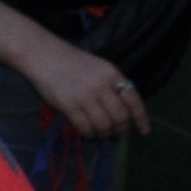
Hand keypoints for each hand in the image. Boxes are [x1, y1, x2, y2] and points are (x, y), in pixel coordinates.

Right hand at [21, 30, 151, 139]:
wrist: (45, 57)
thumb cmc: (73, 62)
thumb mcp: (99, 68)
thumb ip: (112, 85)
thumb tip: (122, 111)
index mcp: (112, 74)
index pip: (133, 100)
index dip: (141, 118)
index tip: (145, 132)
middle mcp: (102, 86)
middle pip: (120, 117)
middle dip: (120, 129)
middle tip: (115, 132)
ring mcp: (86, 96)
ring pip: (104, 125)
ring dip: (104, 133)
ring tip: (100, 133)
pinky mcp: (70, 106)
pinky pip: (85, 127)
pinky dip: (89, 134)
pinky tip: (88, 132)